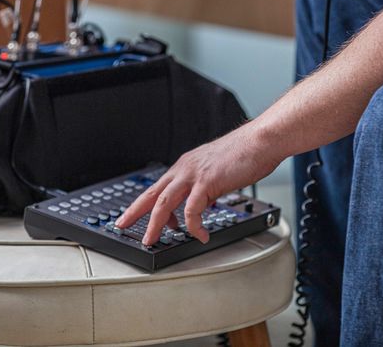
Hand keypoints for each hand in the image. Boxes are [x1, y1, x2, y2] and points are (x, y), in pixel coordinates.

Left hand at [114, 122, 281, 244]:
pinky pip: (193, 211)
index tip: (134, 216)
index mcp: (185, 166)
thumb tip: (201, 204)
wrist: (260, 142)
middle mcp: (185, 169)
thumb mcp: (216, 171)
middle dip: (135, 212)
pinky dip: (194, 227)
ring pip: (164, 203)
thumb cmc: (244, 154)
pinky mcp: (207, 183)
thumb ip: (204, 187)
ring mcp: (194, 175)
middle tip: (123, 225)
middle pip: (152, 194)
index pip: (157, 187)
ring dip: (155, 224)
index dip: (142, 203)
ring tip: (151, 240)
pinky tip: (200, 235)